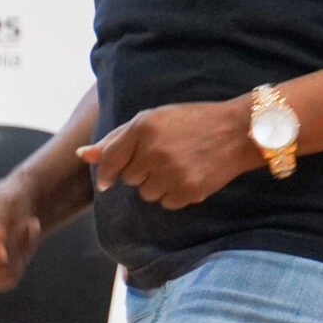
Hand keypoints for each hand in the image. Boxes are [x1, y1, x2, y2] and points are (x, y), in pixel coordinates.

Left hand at [78, 98, 259, 209]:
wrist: (238, 131)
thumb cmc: (193, 121)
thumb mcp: (153, 119)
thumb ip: (117, 138)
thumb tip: (84, 155)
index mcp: (143, 127)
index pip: (110, 160)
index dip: (109, 171)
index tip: (112, 176)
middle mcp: (154, 151)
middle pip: (128, 179)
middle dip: (140, 171)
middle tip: (163, 156)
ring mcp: (172, 173)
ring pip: (146, 194)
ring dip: (157, 184)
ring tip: (178, 165)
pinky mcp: (188, 191)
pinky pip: (167, 203)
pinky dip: (175, 193)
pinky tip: (189, 175)